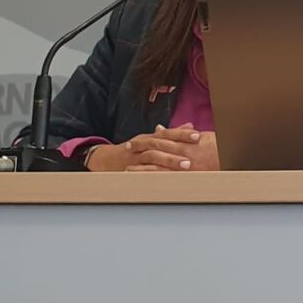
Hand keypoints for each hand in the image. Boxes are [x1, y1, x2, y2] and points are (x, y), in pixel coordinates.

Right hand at [86, 124, 217, 171]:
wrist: (104, 159)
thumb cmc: (133, 150)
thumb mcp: (150, 139)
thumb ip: (171, 134)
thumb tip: (190, 125)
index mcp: (149, 137)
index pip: (167, 133)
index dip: (182, 133)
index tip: (198, 135)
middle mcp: (141, 145)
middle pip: (160, 143)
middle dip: (178, 147)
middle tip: (194, 153)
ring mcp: (134, 158)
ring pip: (152, 157)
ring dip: (168, 161)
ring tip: (185, 166)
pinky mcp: (128, 170)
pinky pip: (141, 172)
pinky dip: (153, 173)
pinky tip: (165, 177)